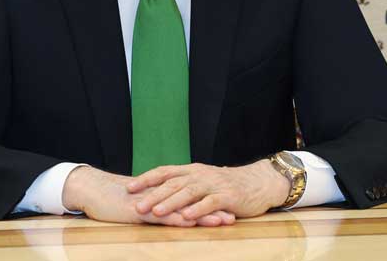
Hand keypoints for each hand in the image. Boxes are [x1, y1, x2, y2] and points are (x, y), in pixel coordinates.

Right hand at [61, 166, 235, 226]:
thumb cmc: (116, 199)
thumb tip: (174, 209)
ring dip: (203, 215)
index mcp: (163, 192)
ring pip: (182, 208)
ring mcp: (152, 201)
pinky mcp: (140, 210)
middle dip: (214, 208)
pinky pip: (161, 215)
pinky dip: (177, 219)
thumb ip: (158, 204)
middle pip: (193, 201)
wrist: (94, 191)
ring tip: (222, 220)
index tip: (229, 208)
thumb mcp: (142, 202)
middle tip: (234, 215)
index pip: (192, 197)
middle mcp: (162, 194)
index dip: (210, 202)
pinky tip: (190, 223)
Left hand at [126, 160, 290, 221]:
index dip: (146, 179)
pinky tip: (186, 216)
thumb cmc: (226, 185)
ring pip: (188, 192)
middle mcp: (200, 175)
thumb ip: (184, 185)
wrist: (258, 183)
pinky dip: (197, 209)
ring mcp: (213, 184)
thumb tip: (158, 192)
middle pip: (173, 184)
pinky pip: (210, 202)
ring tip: (157, 212)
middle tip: (136, 205)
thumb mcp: (203, 181)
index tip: (128, 188)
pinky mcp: (227, 196)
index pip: (164, 172)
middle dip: (153, 195)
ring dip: (171, 203)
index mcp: (191, 170)